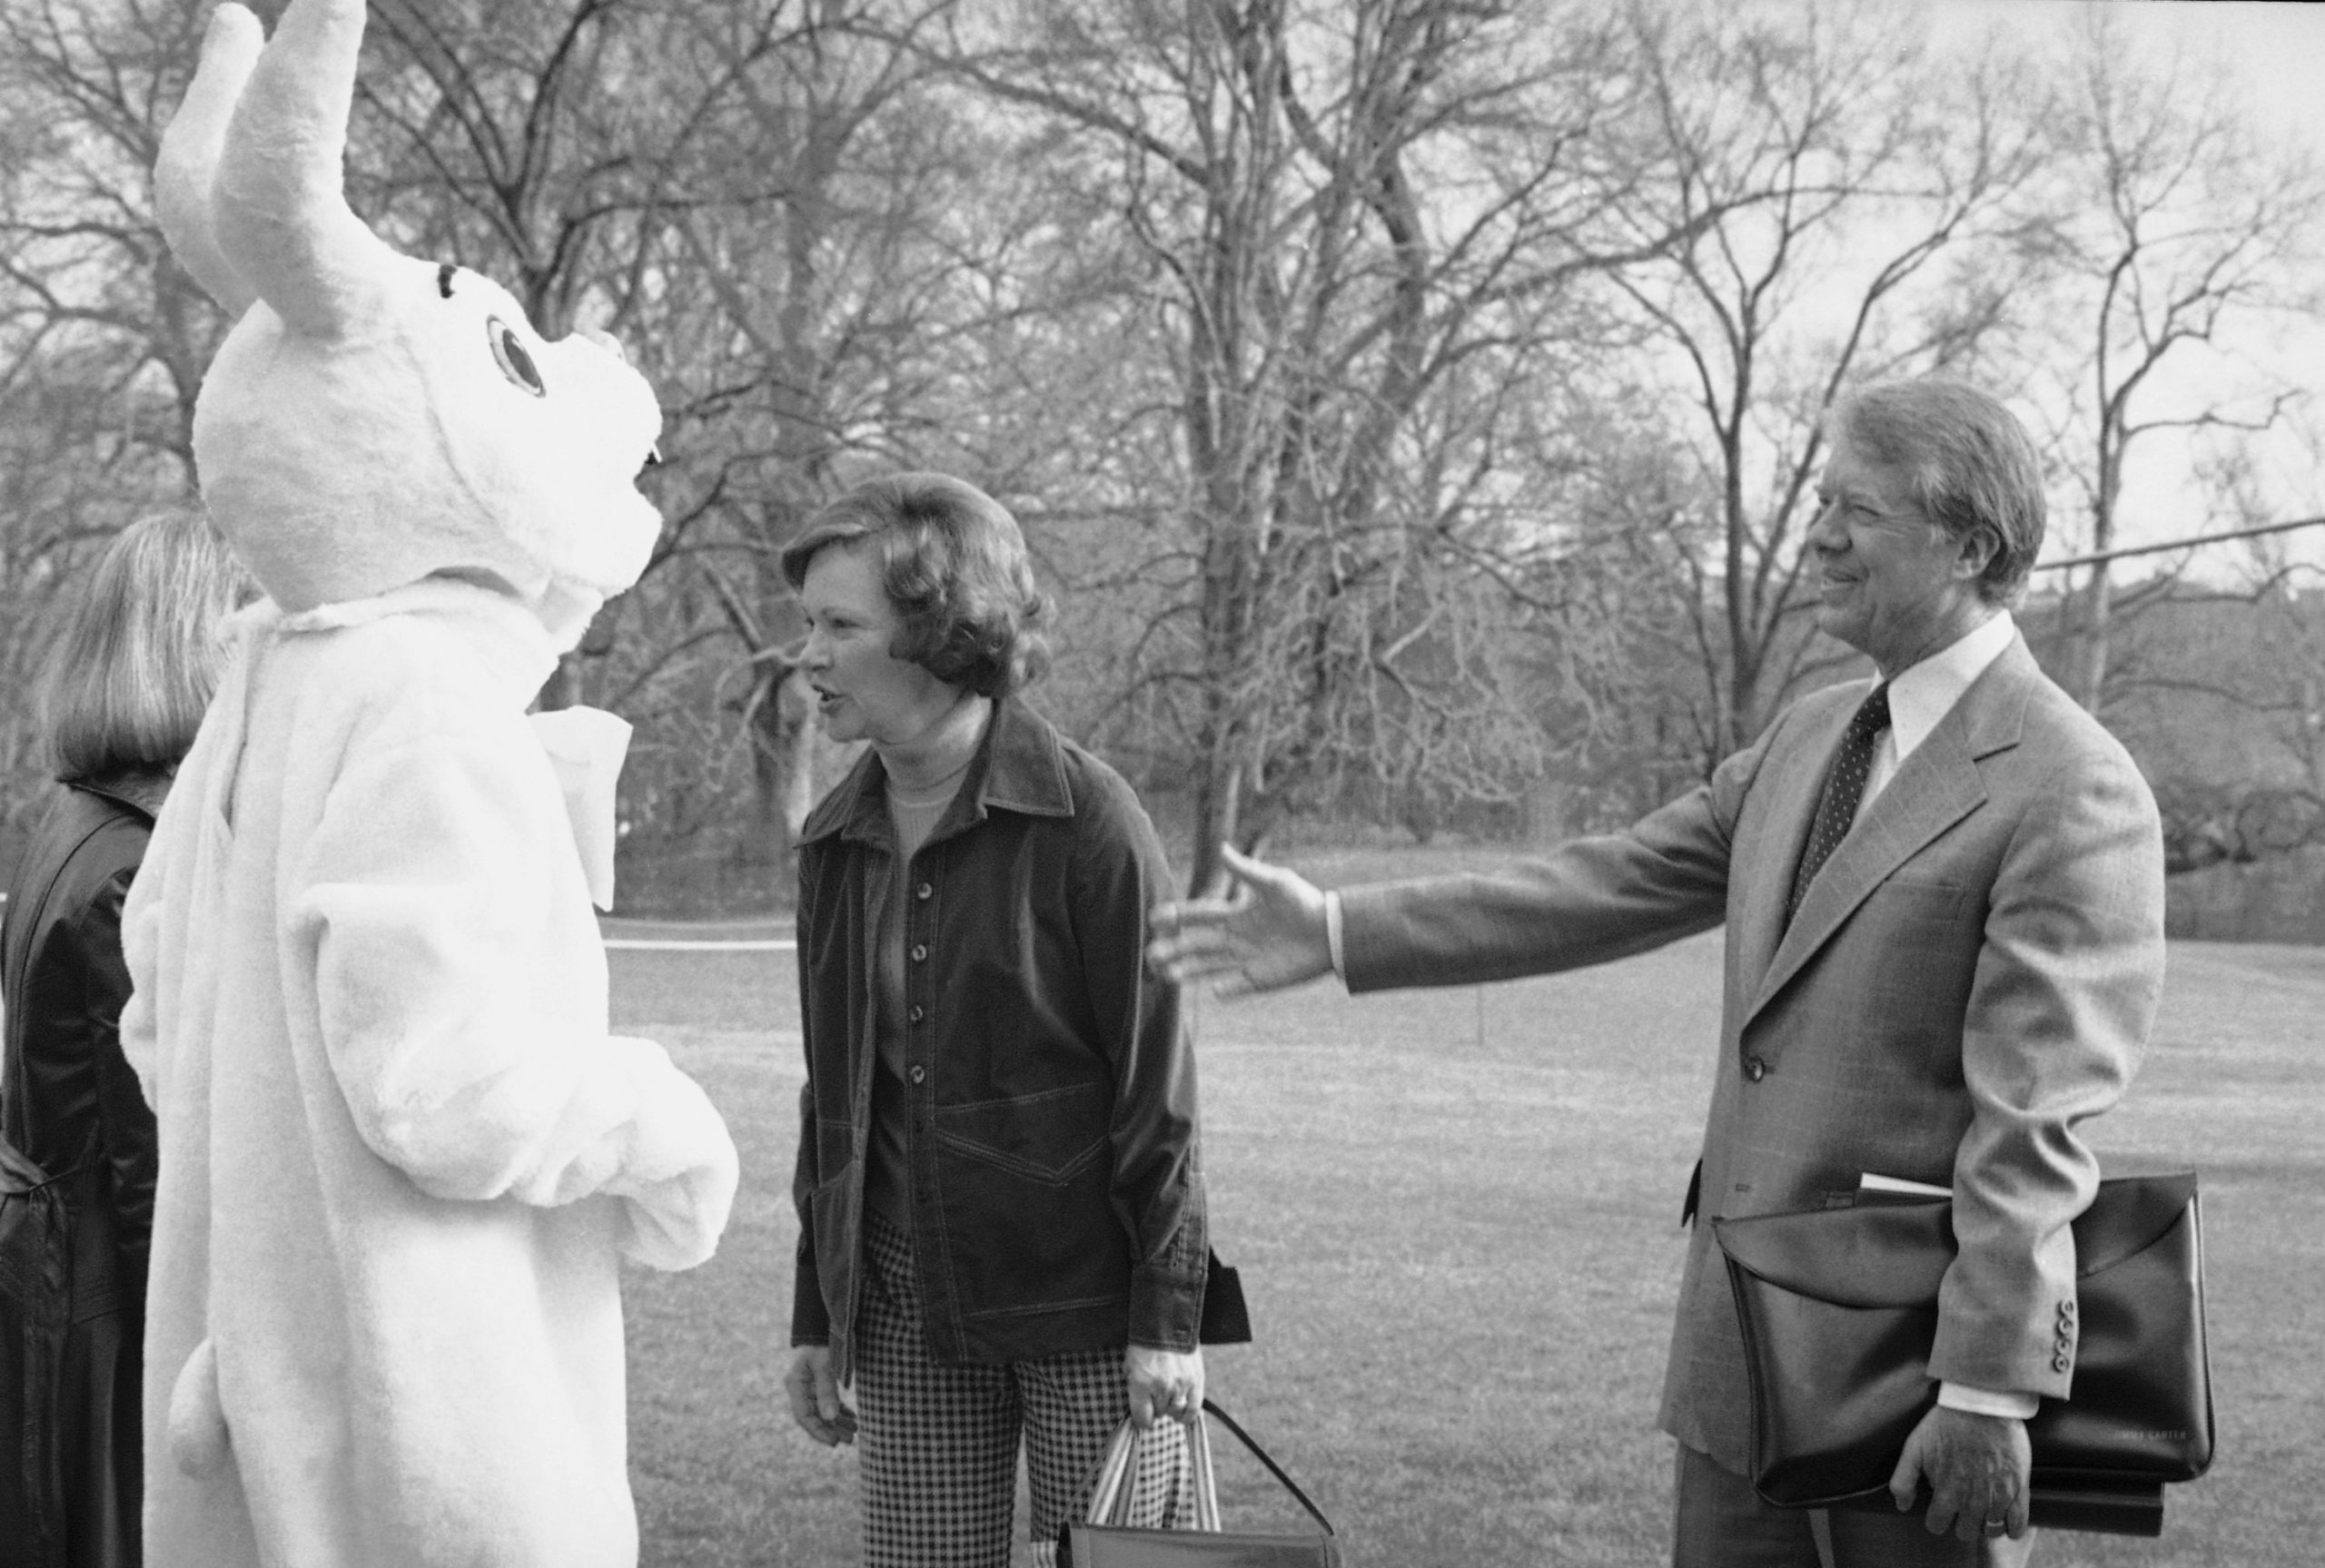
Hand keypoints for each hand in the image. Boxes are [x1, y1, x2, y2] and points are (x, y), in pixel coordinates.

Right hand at [784, 1344, 857, 1446]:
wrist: (822, 1325)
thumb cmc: (823, 1343)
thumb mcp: (825, 1366)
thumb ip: (827, 1391)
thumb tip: (829, 1419)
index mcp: (796, 1385)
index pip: (804, 1416)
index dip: (818, 1431)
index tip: (834, 1443)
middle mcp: (799, 1388)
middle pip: (813, 1416)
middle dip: (831, 1430)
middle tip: (849, 1441)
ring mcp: (808, 1386)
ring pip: (822, 1411)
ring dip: (837, 1423)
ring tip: (854, 1433)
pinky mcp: (818, 1382)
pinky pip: (827, 1402)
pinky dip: (839, 1412)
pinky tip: (851, 1419)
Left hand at [1124, 1343, 1203, 1427]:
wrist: (1167, 1325)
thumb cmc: (1144, 1346)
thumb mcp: (1129, 1366)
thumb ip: (1133, 1389)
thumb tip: (1139, 1408)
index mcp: (1141, 1384)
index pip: (1142, 1418)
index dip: (1141, 1420)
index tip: (1143, 1417)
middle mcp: (1162, 1388)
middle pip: (1159, 1413)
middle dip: (1155, 1407)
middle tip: (1155, 1396)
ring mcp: (1180, 1385)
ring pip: (1175, 1412)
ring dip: (1170, 1409)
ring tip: (1167, 1400)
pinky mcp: (1196, 1381)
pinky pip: (1193, 1409)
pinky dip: (1187, 1416)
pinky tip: (1182, 1417)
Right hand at [1145, 844, 1331, 996]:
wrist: (1333, 931)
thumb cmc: (1305, 902)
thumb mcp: (1275, 882)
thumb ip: (1246, 870)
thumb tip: (1222, 847)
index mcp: (1236, 914)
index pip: (1199, 915)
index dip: (1178, 916)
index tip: (1156, 918)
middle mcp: (1236, 938)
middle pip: (1196, 945)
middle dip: (1173, 949)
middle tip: (1151, 954)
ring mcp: (1246, 960)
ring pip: (1208, 968)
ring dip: (1187, 972)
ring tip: (1165, 976)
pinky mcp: (1260, 979)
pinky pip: (1236, 986)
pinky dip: (1225, 990)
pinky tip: (1215, 991)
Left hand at [1889, 1405, 2029, 1542]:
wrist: (1982, 1404)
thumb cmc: (1945, 1423)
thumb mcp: (1914, 1447)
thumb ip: (1903, 1479)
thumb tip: (1902, 1506)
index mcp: (1946, 1493)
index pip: (1937, 1525)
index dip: (1936, 1518)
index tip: (1939, 1509)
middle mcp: (1973, 1501)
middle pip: (1965, 1531)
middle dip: (1960, 1522)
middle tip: (1961, 1507)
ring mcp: (1998, 1497)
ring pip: (1990, 1531)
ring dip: (1984, 1525)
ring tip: (1981, 1511)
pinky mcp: (2019, 1489)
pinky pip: (2019, 1524)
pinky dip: (2013, 1529)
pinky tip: (2005, 1523)